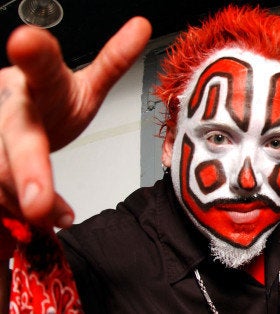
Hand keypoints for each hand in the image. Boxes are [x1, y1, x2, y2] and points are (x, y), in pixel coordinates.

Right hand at [0, 17, 150, 229]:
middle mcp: (9, 104)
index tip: (25, 41)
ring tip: (51, 213)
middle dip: (28, 172)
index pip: (39, 65)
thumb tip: (142, 26)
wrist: (13, 111)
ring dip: (26, 198)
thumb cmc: (52, 103)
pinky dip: (15, 209)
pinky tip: (40, 217)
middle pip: (15, 137)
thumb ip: (112, 62)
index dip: (33, 54)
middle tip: (38, 205)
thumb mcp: (84, 85)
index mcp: (40, 82)